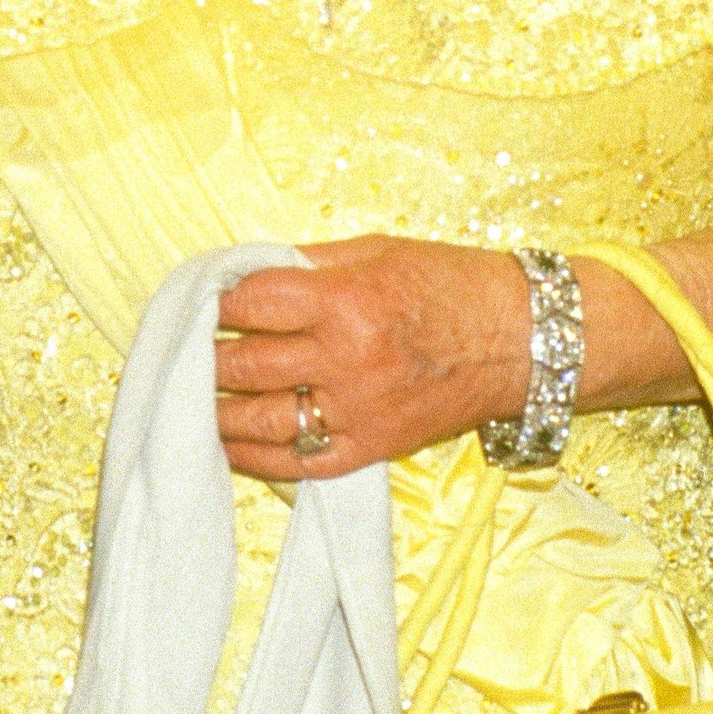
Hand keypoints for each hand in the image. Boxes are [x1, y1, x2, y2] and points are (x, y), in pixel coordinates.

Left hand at [215, 236, 529, 481]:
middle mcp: (346, 358)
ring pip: (259, 420)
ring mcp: (357, 410)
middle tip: (188, 349)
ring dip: (215, 411)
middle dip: (205, 356)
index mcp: (345, 300)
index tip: (201, 301)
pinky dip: (255, 456)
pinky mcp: (371, 449)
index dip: (215, 302)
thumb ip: (308, 265)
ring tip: (192, 399)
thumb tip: (248, 276)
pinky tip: (229, 442)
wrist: (524, 339)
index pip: (250, 305)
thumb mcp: (377, 251)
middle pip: (244, 364)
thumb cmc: (453, 283)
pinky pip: (296, 463)